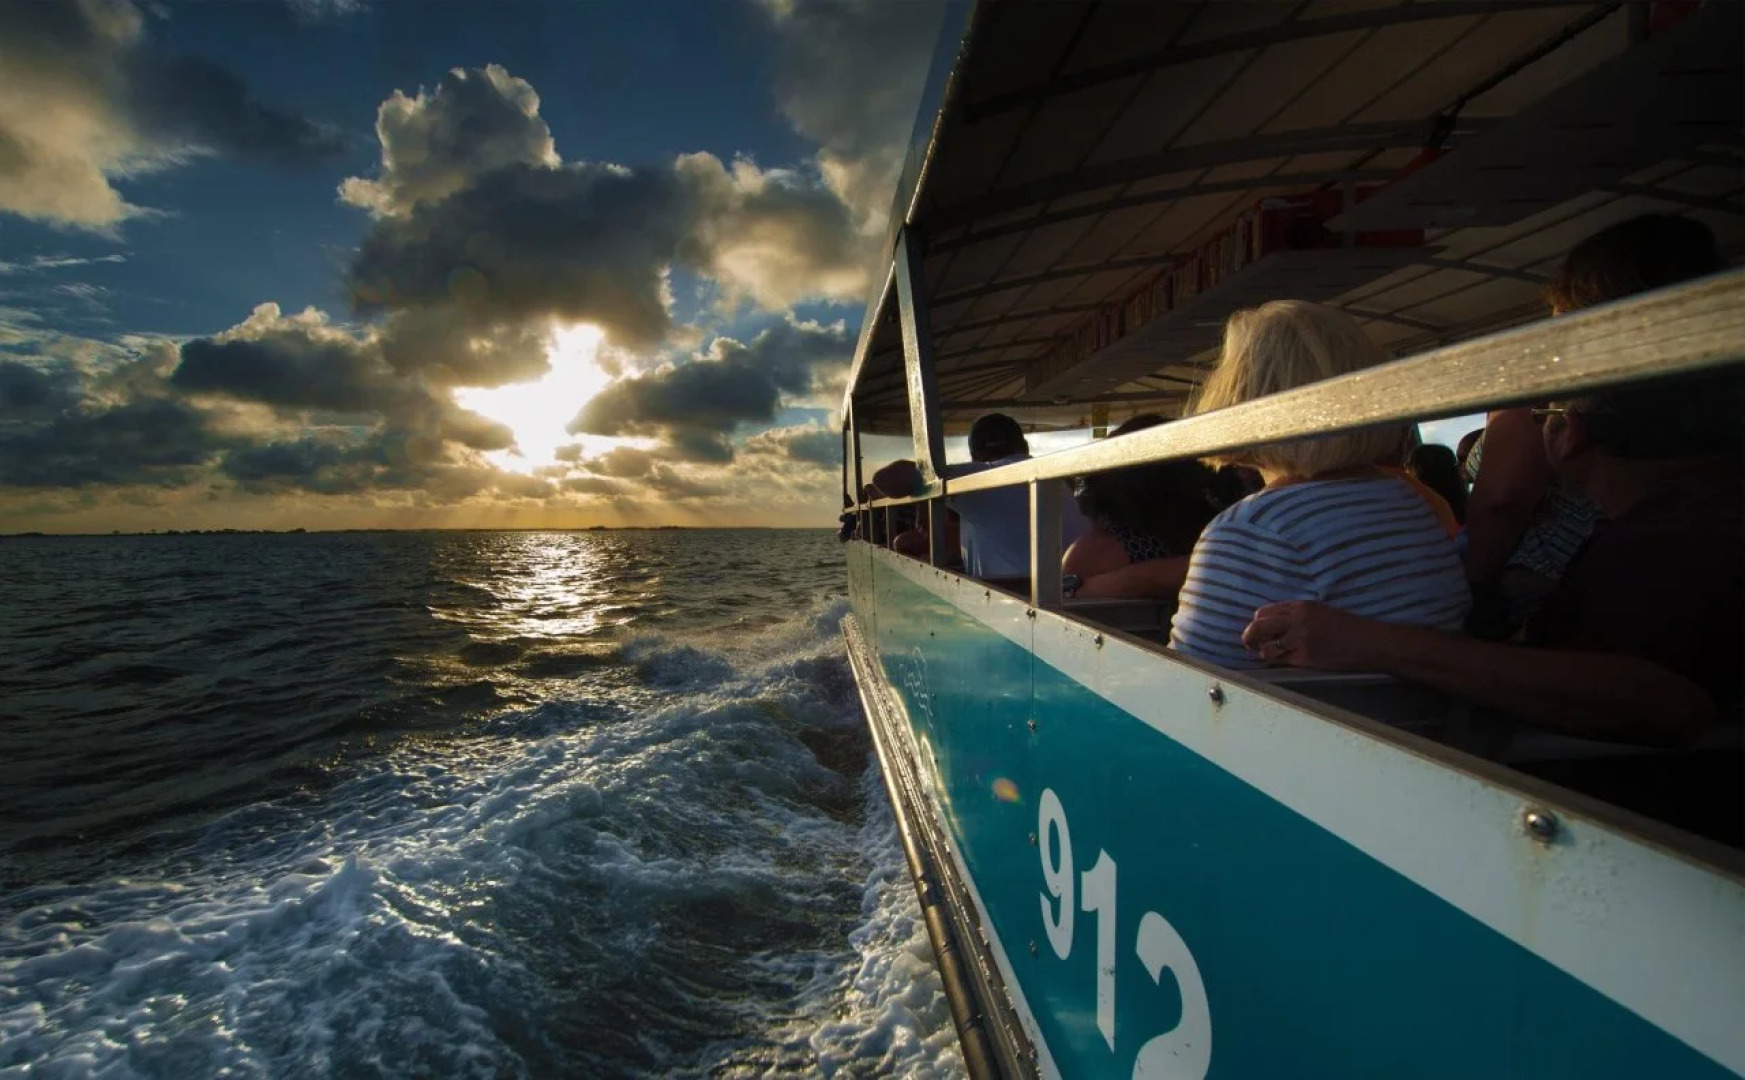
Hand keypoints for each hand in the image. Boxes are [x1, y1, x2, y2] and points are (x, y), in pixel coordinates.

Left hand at [1241, 601, 1387, 670]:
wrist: (1369, 642)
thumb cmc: (1347, 627)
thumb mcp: (1320, 612)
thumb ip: (1297, 615)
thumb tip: (1274, 624)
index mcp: (1301, 606)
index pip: (1264, 612)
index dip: (1257, 623)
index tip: (1258, 630)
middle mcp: (1297, 620)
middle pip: (1258, 626)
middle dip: (1250, 636)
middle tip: (1250, 644)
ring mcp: (1300, 639)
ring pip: (1265, 647)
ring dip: (1263, 652)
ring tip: (1268, 654)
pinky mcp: (1305, 657)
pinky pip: (1281, 660)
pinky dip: (1277, 662)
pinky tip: (1282, 661)